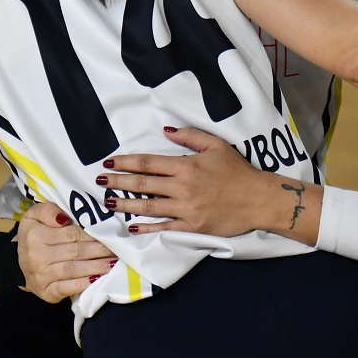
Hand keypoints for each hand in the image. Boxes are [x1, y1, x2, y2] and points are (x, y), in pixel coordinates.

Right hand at [17, 202, 115, 302]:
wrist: (17, 265)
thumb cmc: (32, 237)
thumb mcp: (33, 217)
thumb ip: (48, 210)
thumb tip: (64, 218)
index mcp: (36, 235)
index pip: (70, 234)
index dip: (91, 235)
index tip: (107, 236)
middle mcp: (37, 256)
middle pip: (75, 252)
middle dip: (98, 251)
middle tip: (116, 250)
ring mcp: (41, 276)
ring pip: (73, 270)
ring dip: (95, 267)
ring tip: (112, 264)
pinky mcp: (46, 292)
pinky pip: (67, 288)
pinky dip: (82, 285)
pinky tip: (96, 280)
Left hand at [94, 127, 283, 236]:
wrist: (259, 199)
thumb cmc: (237, 171)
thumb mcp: (216, 146)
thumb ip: (189, 137)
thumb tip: (165, 130)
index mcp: (186, 165)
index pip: (148, 163)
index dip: (126, 163)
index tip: (109, 163)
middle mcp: (182, 186)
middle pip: (143, 184)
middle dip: (118, 182)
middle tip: (99, 181)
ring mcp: (187, 208)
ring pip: (150, 206)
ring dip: (127, 204)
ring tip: (109, 202)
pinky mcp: (193, 226)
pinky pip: (166, 227)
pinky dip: (148, 227)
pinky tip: (133, 226)